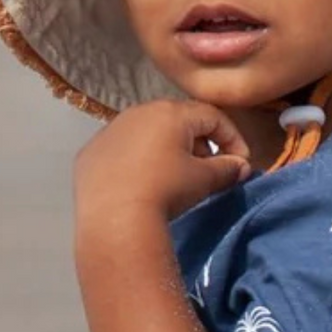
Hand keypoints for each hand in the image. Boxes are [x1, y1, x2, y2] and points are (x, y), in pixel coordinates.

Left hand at [74, 100, 251, 222]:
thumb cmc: (166, 190)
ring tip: (174, 177)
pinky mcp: (90, 153)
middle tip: (208, 169)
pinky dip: (136, 161)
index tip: (240, 163)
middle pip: (178, 120)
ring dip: (166, 150)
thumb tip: (241, 166)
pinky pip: (121, 150)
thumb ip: (227, 168)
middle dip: (199, 143)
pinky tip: (140, 184)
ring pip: (147, 133)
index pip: (212, 116)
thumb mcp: (204, 180)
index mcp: (170, 112)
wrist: (114, 219)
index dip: (232, 138)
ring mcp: (109, 131)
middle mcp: (138, 112)